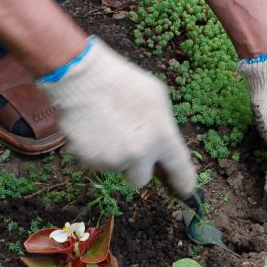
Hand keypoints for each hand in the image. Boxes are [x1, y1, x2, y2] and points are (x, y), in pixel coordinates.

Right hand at [36, 38, 195, 196]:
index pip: (179, 168)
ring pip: (116, 168)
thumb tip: (163, 146)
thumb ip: (164, 126)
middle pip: (140, 180)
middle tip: (127, 145)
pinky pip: (96, 162)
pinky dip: (95, 151)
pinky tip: (93, 128)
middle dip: (135, 168)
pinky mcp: (89, 160)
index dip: (183, 182)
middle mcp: (139, 154)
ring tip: (107, 126)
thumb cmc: (121, 81)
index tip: (185, 191)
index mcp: (162, 136)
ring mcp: (113, 160)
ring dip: (113, 155)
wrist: (81, 76)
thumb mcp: (156, 97)